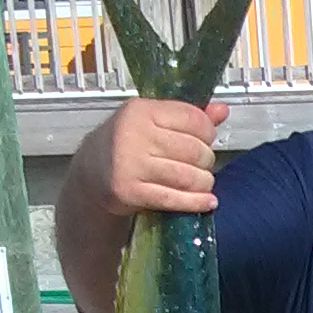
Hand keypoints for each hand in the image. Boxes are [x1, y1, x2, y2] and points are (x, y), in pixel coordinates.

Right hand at [77, 95, 228, 218]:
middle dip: (206, 160)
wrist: (90, 173)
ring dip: (203, 182)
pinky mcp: (129, 192)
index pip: (192, 119)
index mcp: (141, 110)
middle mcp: (134, 135)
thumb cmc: (126, 144)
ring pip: (186, 176)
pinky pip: (173, 199)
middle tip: (202, 165)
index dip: (208, 132)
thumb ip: (187, 116)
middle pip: (193, 149)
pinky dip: (196, 202)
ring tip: (202, 182)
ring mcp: (130, 165)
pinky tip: (208, 202)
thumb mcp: (151, 122)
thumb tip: (223, 110)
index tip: (207, 140)